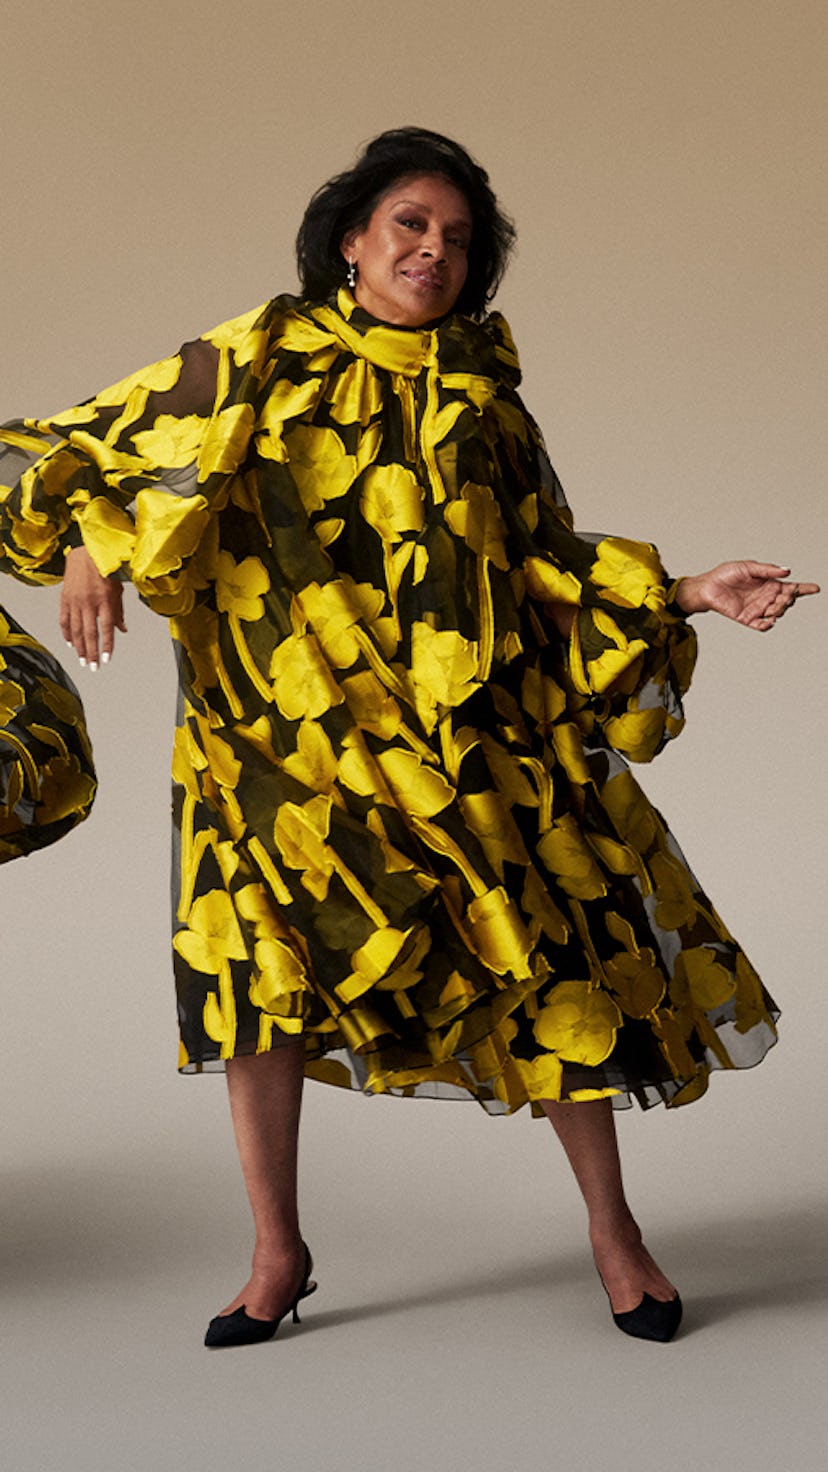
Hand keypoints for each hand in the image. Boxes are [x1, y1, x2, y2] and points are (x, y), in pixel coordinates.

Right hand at [60, 546, 126, 667]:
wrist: (87, 553)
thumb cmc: (106, 569)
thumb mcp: (118, 589)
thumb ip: (119, 611)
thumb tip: (123, 630)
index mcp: (105, 600)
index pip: (106, 628)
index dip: (107, 646)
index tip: (107, 660)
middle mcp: (89, 601)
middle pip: (90, 633)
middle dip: (92, 652)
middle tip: (93, 667)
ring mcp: (75, 600)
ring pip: (76, 629)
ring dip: (79, 647)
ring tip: (82, 660)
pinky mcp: (65, 598)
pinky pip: (64, 620)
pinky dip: (67, 633)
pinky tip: (70, 643)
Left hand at [674, 561, 819, 630]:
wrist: (707, 586)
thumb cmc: (726, 574)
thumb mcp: (748, 567)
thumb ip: (767, 570)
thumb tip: (787, 571)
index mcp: (769, 584)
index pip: (791, 587)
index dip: (804, 588)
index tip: (816, 588)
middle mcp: (766, 597)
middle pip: (787, 602)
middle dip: (789, 600)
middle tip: (784, 596)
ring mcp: (758, 609)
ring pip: (777, 613)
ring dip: (779, 610)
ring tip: (772, 607)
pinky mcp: (748, 619)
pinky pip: (762, 626)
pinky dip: (768, 625)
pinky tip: (769, 620)